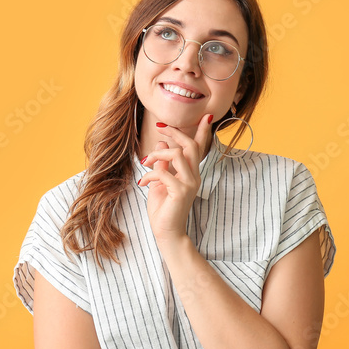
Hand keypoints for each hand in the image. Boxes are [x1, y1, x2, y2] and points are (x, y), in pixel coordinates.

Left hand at [137, 114, 213, 241]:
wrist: (167, 232)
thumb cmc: (163, 209)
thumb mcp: (160, 182)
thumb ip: (163, 165)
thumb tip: (160, 145)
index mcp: (191, 174)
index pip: (200, 148)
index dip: (202, 131)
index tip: (206, 116)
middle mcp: (194, 177)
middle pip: (190, 146)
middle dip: (175, 133)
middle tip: (161, 127)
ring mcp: (189, 184)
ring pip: (178, 154)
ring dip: (158, 154)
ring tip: (146, 162)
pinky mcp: (181, 192)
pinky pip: (163, 173)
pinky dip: (150, 175)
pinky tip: (142, 183)